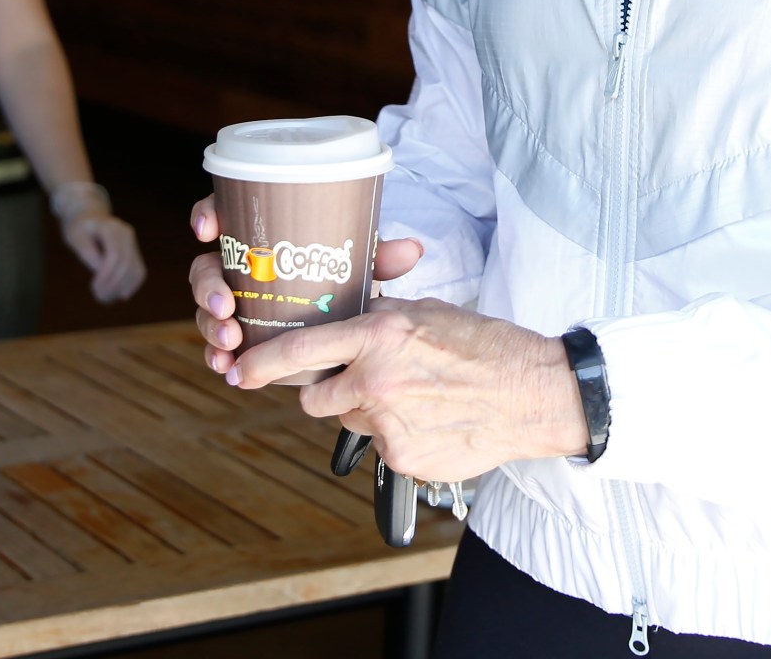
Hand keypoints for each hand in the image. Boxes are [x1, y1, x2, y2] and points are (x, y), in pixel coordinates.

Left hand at [60, 208, 145, 303]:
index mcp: (111, 227)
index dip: (106, 275)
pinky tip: (119, 295)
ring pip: (136, 270)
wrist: (89, 216)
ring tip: (106, 299)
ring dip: (122, 288)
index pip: (115, 255)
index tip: (93, 287)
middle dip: (114, 285)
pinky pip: (139, 272)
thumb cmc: (79, 228)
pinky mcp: (134, 252)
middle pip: (127, 264)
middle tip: (99, 298)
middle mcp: (127, 233)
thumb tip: (101, 271)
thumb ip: (87, 253)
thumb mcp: (75, 237)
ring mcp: (133, 242)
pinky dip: (131, 285)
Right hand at [188, 195, 421, 371]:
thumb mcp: (359, 265)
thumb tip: (411, 250)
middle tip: (227, 307)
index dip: (208, 216)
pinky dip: (217, 354)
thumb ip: (380, 258)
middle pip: (206, 267)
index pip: (225, 214)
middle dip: (208, 288)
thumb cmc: (344, 277)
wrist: (347, 320)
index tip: (207, 229)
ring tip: (231, 342)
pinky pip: (218, 343)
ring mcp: (236, 302)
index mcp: (262, 237)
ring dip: (211, 326)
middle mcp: (242, 267)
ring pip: (208, 308)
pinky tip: (225, 365)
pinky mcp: (240, 334)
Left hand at [236, 299, 586, 482]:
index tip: (239, 370)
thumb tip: (340, 322)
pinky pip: (380, 448)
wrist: (531, 393)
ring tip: (414, 399)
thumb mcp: (424, 312)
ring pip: (349, 423)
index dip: (261, 363)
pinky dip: (397, 437)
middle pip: (315, 398)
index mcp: (378, 336)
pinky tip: (430, 422)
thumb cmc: (484, 346)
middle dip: (329, 392)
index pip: (300, 350)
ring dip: (367, 413)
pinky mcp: (402, 459)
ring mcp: (387, 425)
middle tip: (363, 382)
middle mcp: (376, 381)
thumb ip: (376, 319)